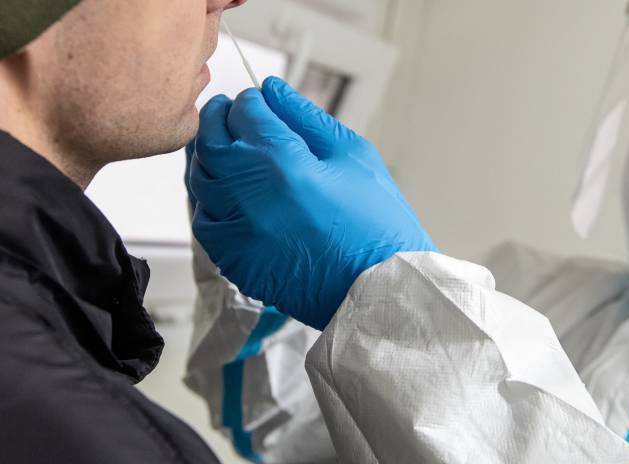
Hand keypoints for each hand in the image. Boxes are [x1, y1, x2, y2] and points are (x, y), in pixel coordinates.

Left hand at [187, 76, 436, 328]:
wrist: (379, 289)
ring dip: (207, 157)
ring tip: (225, 148)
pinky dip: (208, 201)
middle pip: (210, 142)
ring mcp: (238, 231)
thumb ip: (306, 118)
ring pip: (199, 181)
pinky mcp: (236, 261)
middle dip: (217, 119)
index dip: (250, 101)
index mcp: (283, 162)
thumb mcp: (354, 155)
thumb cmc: (377, 222)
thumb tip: (272, 90)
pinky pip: (205, 222)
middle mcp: (250, 195)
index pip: (245, 113)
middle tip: (228, 113)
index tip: (257, 101)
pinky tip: (225, 194)